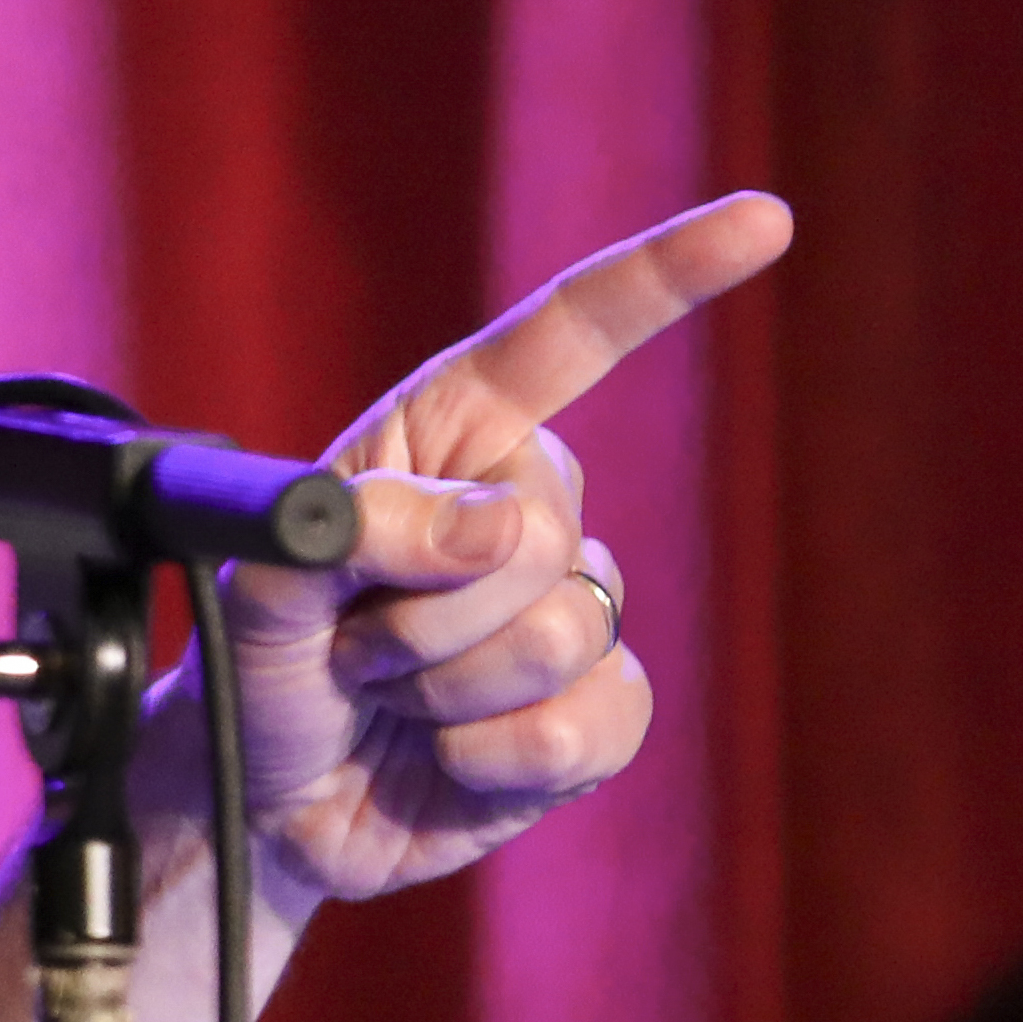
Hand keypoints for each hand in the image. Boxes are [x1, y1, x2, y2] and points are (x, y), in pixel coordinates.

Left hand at [210, 194, 794, 909]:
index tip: (767, 218)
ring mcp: (569, 611)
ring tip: (383, 697)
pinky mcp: (593, 713)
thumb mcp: (265, 580)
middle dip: (419, 609)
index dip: (665, 277)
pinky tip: (444, 759)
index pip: (566, 339)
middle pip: (540, 532)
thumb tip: (504, 529)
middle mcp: (525, 510)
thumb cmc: (256, 665)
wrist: (259, 803)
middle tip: (346, 643)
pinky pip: (588, 725)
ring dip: (441, 687)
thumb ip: (362, 531)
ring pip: (559, 634)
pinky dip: (493, 758)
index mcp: (450, 437)